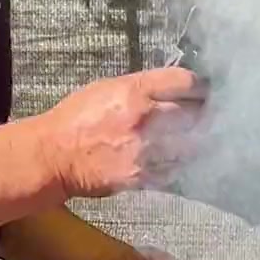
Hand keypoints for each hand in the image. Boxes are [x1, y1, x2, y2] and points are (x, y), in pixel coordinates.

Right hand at [38, 68, 206, 200]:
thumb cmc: (77, 119)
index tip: (203, 92)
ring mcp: (146, 150)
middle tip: (204, 117)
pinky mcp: (143, 176)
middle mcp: (145, 119)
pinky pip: (173, 171)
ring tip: (192, 140)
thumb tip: (169, 89)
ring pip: (189, 146)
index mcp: (135, 91)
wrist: (55, 155)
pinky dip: (178, 165)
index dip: (199, 87)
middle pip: (193, 115)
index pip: (184, 83)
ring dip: (193, 143)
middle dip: (201, 115)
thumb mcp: (107, 88)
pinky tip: (175, 160)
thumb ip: (140, 88)